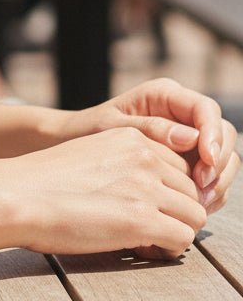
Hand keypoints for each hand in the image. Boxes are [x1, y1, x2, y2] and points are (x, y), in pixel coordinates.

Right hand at [9, 127, 207, 257]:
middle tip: (149, 226)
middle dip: (176, 210)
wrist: (18, 195)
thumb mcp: (90, 153)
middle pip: (190, 189)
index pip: (177, 164)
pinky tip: (143, 247)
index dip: (167, 190)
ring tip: (147, 238)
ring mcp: (145, 186)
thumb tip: (142, 190)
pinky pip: (183, 239)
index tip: (147, 204)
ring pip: (194, 214)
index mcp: (128, 136)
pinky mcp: (142, 218)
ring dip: (176, 229)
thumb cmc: (44, 181)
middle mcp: (142, 156)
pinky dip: (169, 248)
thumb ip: (121, 162)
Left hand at [58, 78, 238, 213]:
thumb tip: (191, 137)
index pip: (205, 109)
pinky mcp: (190, 159)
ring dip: (219, 181)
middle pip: (223, 133)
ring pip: (224, 156)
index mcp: (164, 95)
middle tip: (202, 188)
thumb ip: (150, 128)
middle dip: (219, 162)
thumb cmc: (90, 130)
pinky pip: (214, 175)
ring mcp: (189, 136)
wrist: (77, 143)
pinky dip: (212, 191)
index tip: (207, 160)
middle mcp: (182, 112)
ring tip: (200, 203)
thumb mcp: (113, 127)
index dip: (213, 134)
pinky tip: (196, 205)